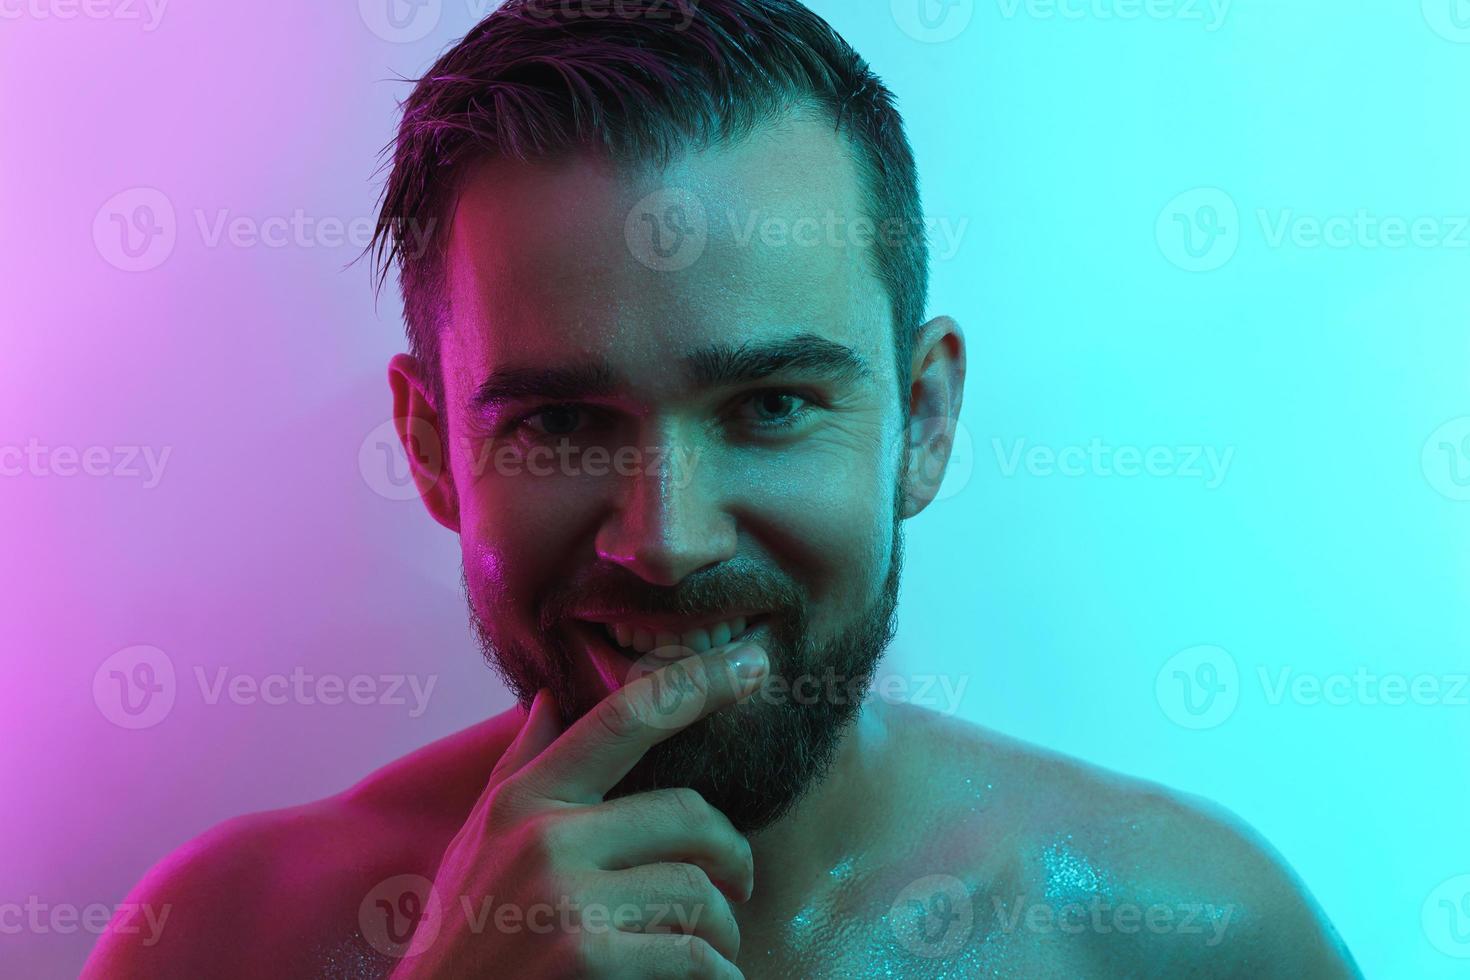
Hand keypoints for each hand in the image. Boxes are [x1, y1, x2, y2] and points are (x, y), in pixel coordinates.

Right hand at [389, 640, 769, 978]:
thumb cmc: (464, 935)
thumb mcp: (476, 842)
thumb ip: (520, 768)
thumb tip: (549, 696)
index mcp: (525, 799)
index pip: (624, 718)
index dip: (696, 682)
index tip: (753, 660)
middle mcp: (544, 838)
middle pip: (688, 815)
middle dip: (732, 854)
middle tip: (741, 883)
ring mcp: (564, 899)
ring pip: (697, 891)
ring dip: (723, 929)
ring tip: (716, 948)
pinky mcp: (585, 957)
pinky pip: (692, 954)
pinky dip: (717, 974)